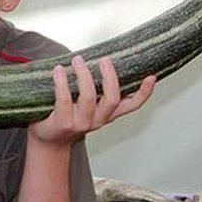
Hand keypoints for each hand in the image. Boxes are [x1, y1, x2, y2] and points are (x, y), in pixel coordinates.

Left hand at [28, 56, 154, 144]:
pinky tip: (59, 70)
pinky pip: (64, 99)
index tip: (151, 77)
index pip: (132, 105)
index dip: (144, 93)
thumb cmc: (67, 117)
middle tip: (104, 60)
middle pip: (112, 98)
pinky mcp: (63, 122)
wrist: (49, 141)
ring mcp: (81, 123)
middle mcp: (98, 120)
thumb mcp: (87, 106)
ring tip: (78, 60)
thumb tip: (99, 60)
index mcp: (107, 114)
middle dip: (110, 77)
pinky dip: (62, 82)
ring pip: (89, 97)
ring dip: (84, 75)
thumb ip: (96, 90)